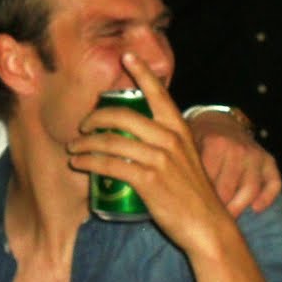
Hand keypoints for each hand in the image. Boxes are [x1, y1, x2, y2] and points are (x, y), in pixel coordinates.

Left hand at [68, 55, 233, 253]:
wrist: (208, 225)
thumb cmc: (195, 195)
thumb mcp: (186, 160)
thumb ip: (167, 147)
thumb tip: (137, 142)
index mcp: (180, 129)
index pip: (159, 92)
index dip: (141, 71)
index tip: (126, 56)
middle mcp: (170, 138)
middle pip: (122, 115)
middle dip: (95, 117)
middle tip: (84, 125)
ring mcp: (159, 159)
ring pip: (110, 141)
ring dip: (85, 143)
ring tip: (74, 148)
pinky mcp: (148, 180)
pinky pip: (109, 165)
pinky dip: (89, 162)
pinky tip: (79, 163)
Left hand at [183, 110, 280, 215]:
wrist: (217, 121)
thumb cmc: (198, 141)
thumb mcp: (187, 146)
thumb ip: (186, 168)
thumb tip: (180, 199)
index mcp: (215, 144)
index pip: (208, 183)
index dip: (199, 202)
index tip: (192, 214)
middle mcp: (238, 149)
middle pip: (228, 191)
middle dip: (216, 210)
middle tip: (206, 223)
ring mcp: (255, 155)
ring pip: (250, 190)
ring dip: (238, 208)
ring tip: (227, 220)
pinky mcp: (269, 161)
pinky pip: (274, 184)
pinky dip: (267, 198)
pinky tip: (255, 209)